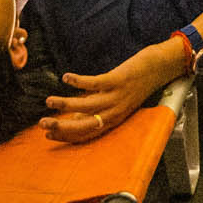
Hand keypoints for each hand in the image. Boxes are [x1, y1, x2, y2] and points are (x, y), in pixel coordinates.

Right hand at [44, 40, 184, 143]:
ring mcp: (116, 97)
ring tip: (49, 101)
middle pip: (84, 125)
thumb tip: (73, 114)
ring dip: (66, 104)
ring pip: (86, 106)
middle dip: (62, 126)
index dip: (66, 135)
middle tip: (43, 123)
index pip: (86, 134)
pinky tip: (66, 78)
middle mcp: (114, 112)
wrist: (159, 68)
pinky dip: (79, 82)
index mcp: (113, 120)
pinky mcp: (117, 80)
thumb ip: (96, 108)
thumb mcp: (115, 100)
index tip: (47, 133)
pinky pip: (94, 83)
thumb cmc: (134, 83)